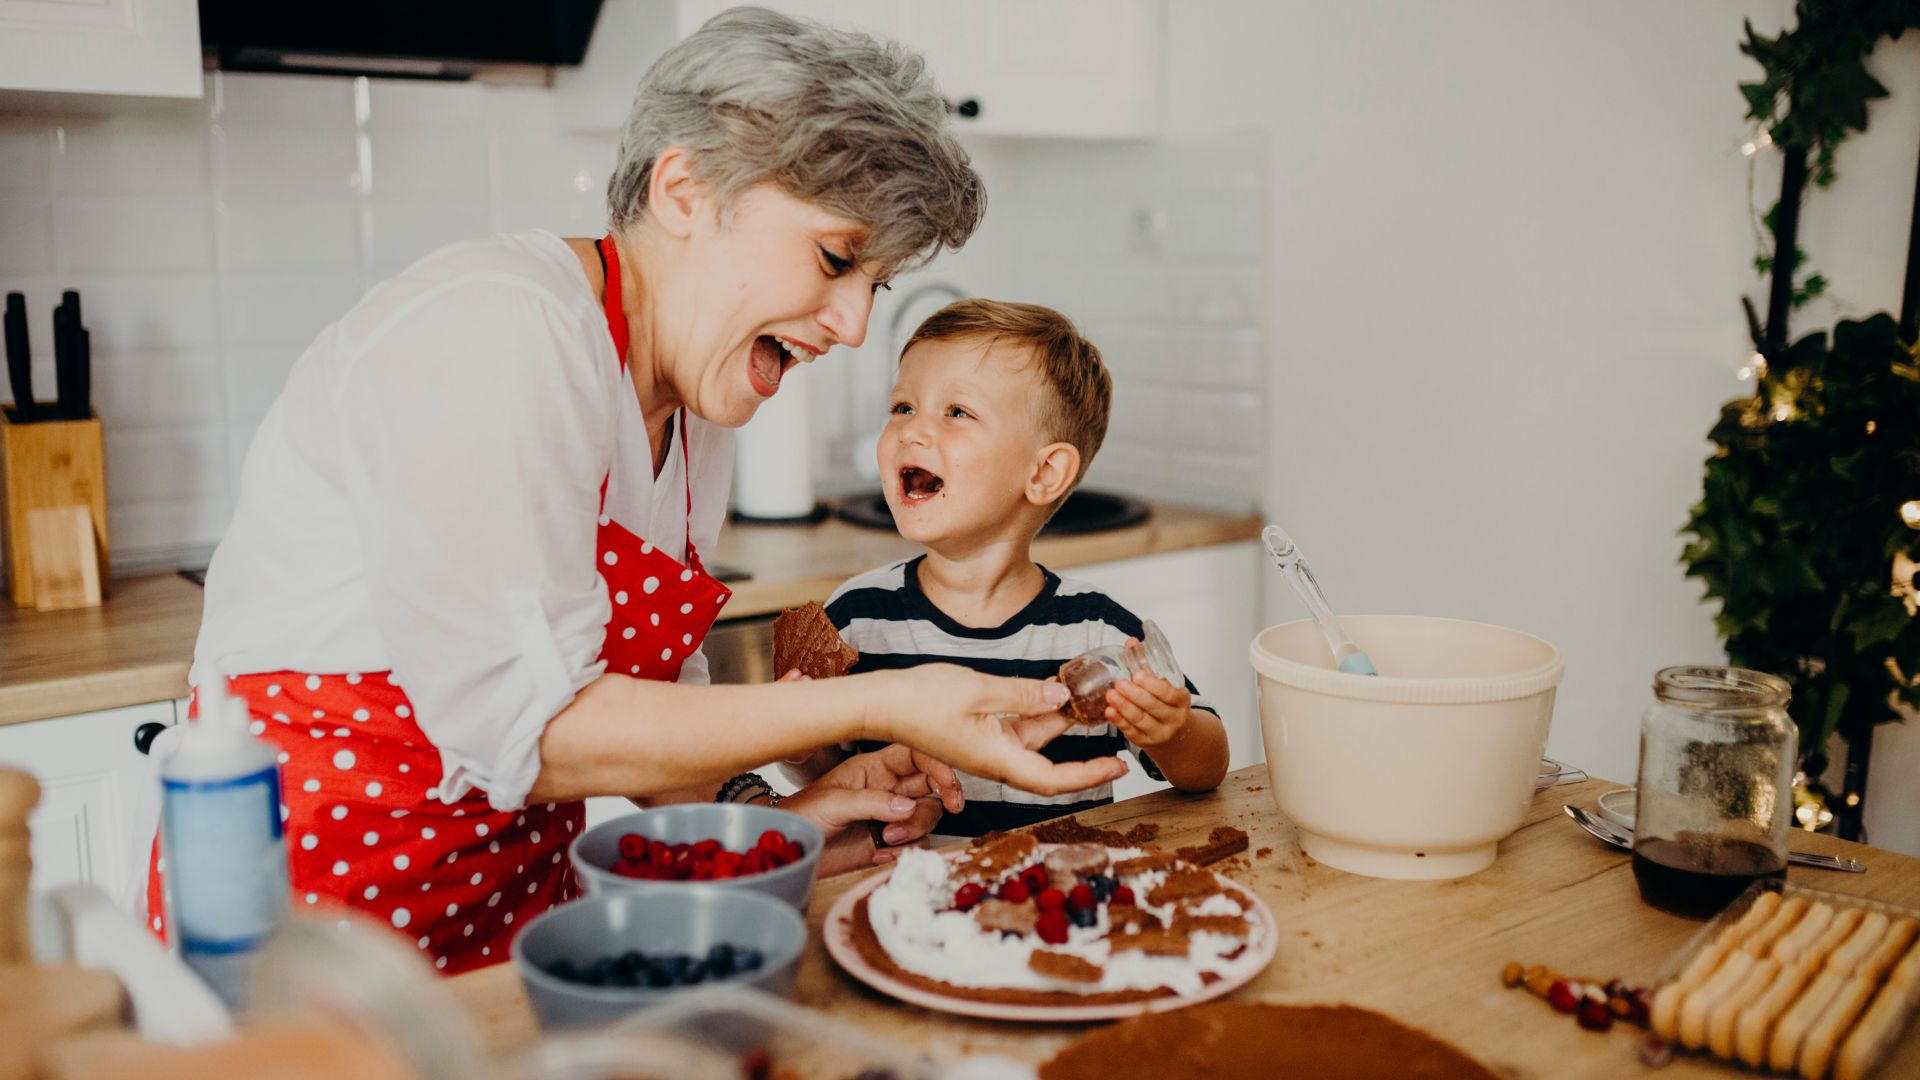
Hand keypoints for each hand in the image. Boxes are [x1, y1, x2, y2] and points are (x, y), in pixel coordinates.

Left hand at [780, 744, 963, 872]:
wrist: (792, 851)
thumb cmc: (802, 816)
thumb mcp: (833, 802)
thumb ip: (872, 802)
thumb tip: (907, 807)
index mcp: (874, 767)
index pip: (916, 755)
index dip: (937, 764)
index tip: (947, 783)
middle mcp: (887, 789)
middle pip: (931, 785)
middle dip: (944, 795)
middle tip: (949, 807)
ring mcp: (890, 816)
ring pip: (928, 815)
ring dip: (915, 828)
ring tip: (888, 838)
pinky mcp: (889, 843)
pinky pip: (916, 843)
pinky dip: (904, 851)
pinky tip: (879, 854)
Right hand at [863, 665, 1128, 795]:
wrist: (881, 704)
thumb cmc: (920, 701)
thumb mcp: (979, 691)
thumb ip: (1023, 695)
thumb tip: (1061, 697)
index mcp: (997, 758)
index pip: (1054, 779)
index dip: (1090, 775)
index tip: (1119, 765)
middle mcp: (995, 759)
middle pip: (1049, 761)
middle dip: (1083, 746)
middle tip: (1114, 723)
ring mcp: (986, 747)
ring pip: (1034, 741)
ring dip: (1061, 723)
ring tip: (1090, 700)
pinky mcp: (978, 733)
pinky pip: (1017, 729)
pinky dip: (1038, 712)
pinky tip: (1053, 692)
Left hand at [1105, 668, 1192, 747]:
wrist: (1174, 732)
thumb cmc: (1166, 703)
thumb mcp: (1165, 684)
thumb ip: (1148, 665)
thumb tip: (1131, 642)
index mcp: (1181, 701)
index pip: (1168, 693)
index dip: (1152, 684)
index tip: (1137, 675)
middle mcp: (1174, 719)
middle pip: (1153, 707)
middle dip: (1134, 695)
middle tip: (1119, 684)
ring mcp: (1160, 733)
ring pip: (1141, 720)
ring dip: (1124, 707)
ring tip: (1111, 695)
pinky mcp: (1145, 742)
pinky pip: (1131, 732)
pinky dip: (1119, 721)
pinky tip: (1110, 711)